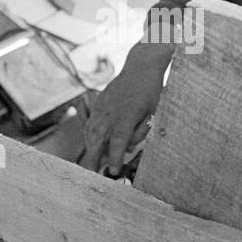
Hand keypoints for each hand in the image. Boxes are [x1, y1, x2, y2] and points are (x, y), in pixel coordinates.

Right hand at [79, 42, 171, 175]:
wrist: (140, 67)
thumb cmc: (150, 92)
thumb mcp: (152, 113)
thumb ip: (139, 132)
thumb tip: (127, 148)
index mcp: (127, 116)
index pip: (117, 142)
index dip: (114, 157)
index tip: (112, 171)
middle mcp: (111, 112)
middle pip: (97, 138)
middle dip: (93, 158)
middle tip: (92, 174)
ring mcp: (103, 107)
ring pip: (90, 131)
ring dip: (90, 148)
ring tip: (92, 162)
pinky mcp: (99, 103)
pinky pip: (90, 123)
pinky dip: (89, 136)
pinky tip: (92, 144)